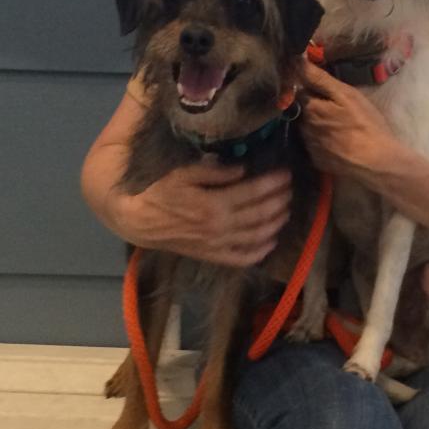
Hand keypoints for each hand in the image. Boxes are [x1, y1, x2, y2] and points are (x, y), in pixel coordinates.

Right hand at [108, 162, 291, 266]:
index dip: (273, 183)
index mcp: (214, 205)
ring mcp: (218, 245)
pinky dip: (261, 251)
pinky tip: (271, 241)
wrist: (139, 221)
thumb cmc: (160, 192)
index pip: (254, 193)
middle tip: (290, 188)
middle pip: (261, 214)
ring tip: (286, 210)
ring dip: (276, 223)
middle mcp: (220, 227)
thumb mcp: (183, 174)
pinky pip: (242, 258)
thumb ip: (215, 172)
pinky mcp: (213, 256)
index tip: (286, 174)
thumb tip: (243, 170)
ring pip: (257, 236)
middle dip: (280, 200)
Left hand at [300, 61, 405, 181]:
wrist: (375, 161)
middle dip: (315, 107)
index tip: (325, 89)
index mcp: (310, 108)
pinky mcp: (317, 161)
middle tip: (337, 109)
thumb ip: (320, 79)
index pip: (300, 91)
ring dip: (317, 124)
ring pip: (308, 128)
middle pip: (304, 111)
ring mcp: (309, 146)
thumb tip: (296, 61)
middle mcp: (304, 127)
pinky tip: (337, 142)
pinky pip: (314, 146)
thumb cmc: (364, 124)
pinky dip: (322, 141)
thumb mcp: (346, 95)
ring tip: (339, 126)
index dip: (311, 87)